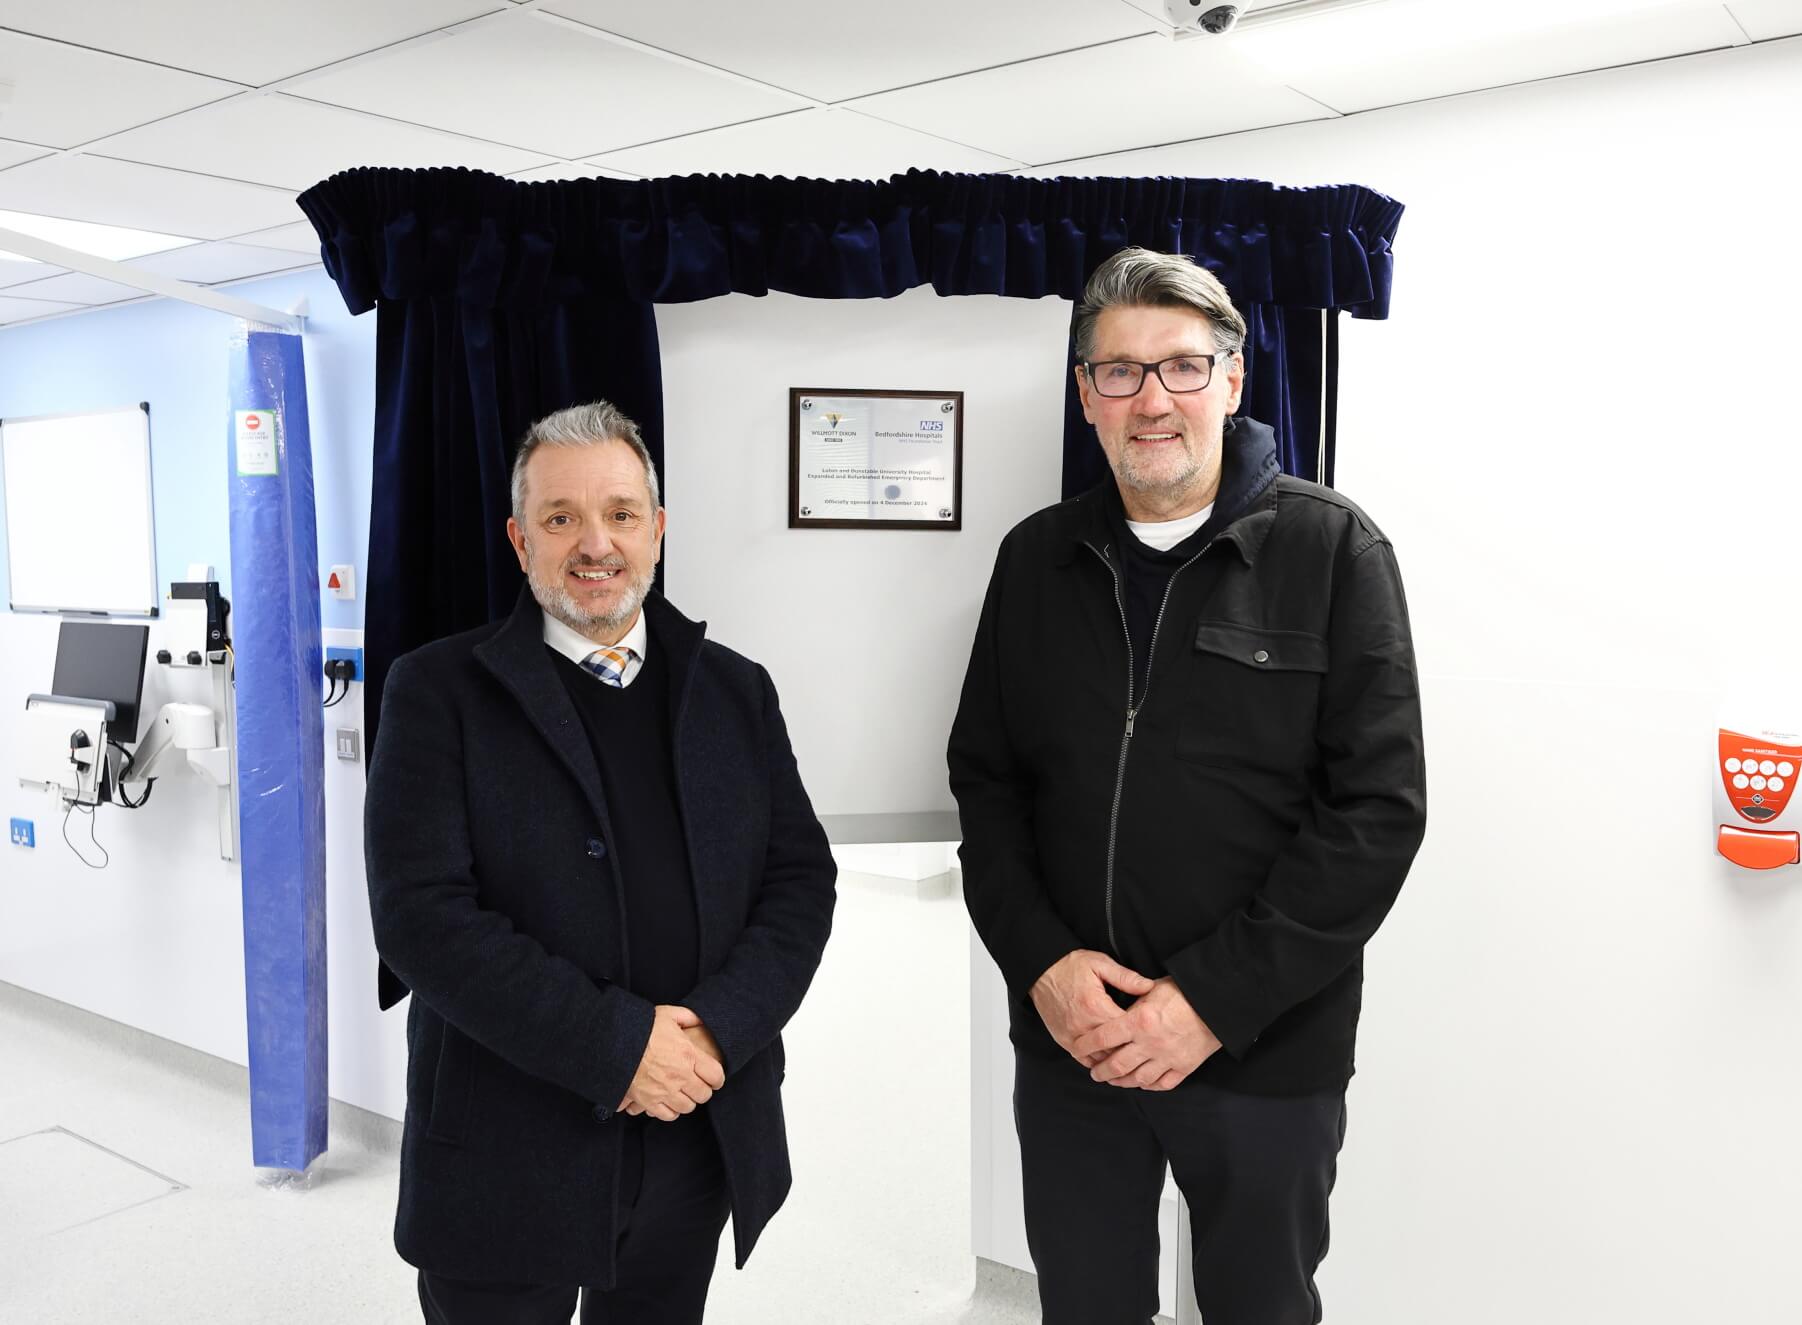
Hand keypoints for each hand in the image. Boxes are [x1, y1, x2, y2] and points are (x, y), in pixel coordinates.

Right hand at [618, 1005, 724, 1121]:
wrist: (613, 1042)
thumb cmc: (640, 1027)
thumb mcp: (667, 1014)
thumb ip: (688, 1017)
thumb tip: (700, 1021)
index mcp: (688, 1055)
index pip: (716, 1076)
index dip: (718, 1078)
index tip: (714, 1077)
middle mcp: (680, 1076)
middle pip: (704, 1094)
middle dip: (703, 1090)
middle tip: (698, 1084)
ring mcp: (664, 1091)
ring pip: (687, 1107)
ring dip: (687, 1100)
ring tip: (682, 1092)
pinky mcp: (648, 1101)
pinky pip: (667, 1115)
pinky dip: (670, 1110)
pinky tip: (668, 1101)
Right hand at [1029, 950, 1154, 1067]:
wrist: (1041, 971)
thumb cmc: (1070, 966)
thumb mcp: (1100, 963)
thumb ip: (1125, 977)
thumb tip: (1148, 986)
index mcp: (1096, 1006)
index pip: (1126, 1028)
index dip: (1141, 1029)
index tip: (1150, 1027)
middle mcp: (1083, 1025)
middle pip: (1116, 1047)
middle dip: (1131, 1046)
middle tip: (1145, 1044)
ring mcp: (1072, 1035)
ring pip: (1101, 1057)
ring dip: (1116, 1057)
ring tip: (1130, 1054)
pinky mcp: (1064, 1040)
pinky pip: (1084, 1059)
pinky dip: (1098, 1060)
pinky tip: (1109, 1058)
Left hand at [1072, 977, 1220, 1090]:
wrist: (1219, 1003)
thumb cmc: (1185, 991)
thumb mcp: (1153, 989)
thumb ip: (1133, 1002)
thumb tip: (1118, 1010)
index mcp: (1139, 1021)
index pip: (1103, 1037)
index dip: (1086, 1044)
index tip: (1076, 1048)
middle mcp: (1150, 1043)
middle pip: (1117, 1065)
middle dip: (1101, 1071)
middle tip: (1094, 1073)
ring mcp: (1167, 1058)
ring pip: (1137, 1078)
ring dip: (1122, 1081)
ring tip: (1113, 1080)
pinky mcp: (1184, 1067)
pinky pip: (1162, 1083)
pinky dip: (1149, 1085)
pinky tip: (1142, 1082)